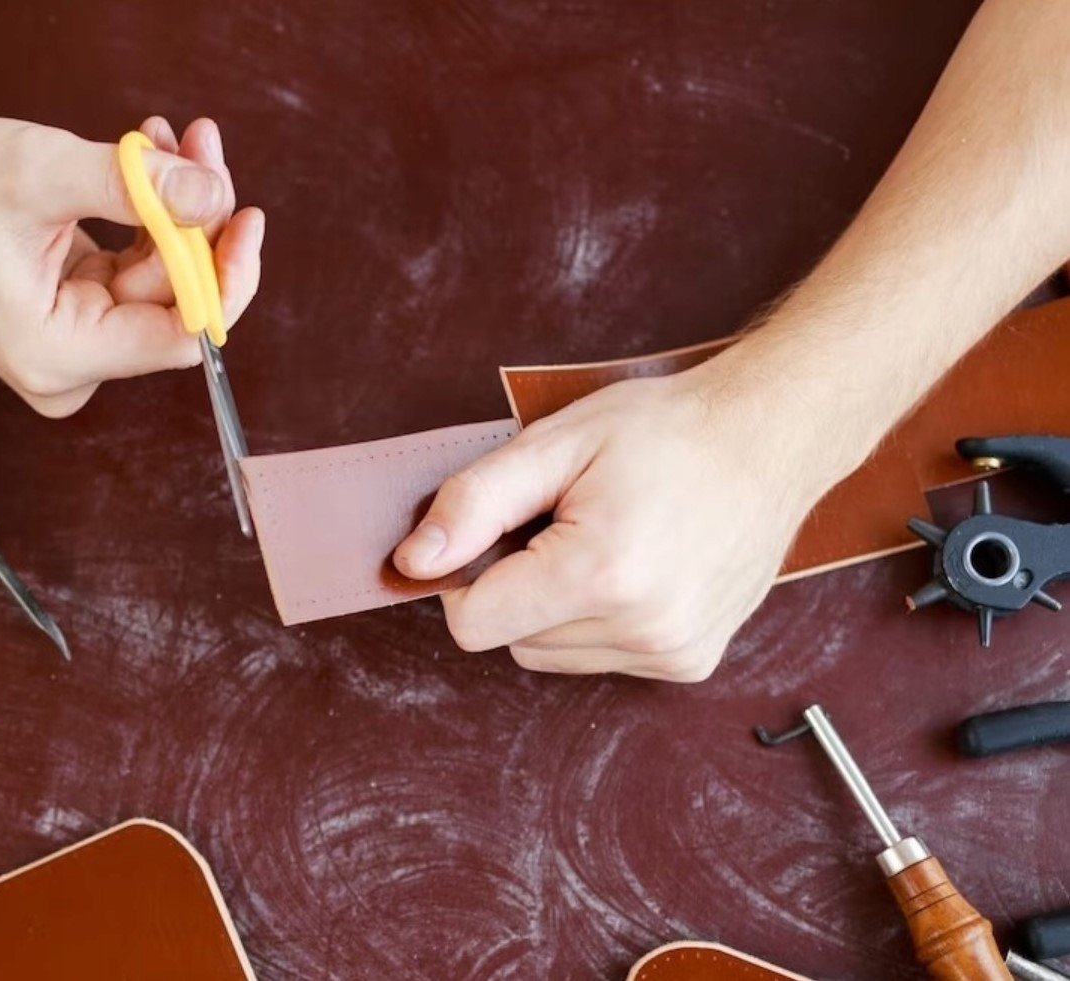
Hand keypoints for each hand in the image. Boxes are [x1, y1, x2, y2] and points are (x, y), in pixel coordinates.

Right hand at [0, 115, 263, 416]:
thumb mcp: (42, 174)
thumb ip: (132, 186)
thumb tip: (215, 195)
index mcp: (56, 355)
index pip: (179, 338)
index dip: (223, 277)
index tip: (245, 215)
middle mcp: (70, 365)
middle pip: (176, 304)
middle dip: (198, 220)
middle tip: (203, 146)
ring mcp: (76, 342)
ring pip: (163, 279)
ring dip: (176, 206)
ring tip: (170, 137)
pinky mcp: (80, 314)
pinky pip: (140, 269)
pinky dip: (152, 215)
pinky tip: (148, 159)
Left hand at [393, 366, 824, 681]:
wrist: (771, 436)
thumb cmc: (666, 431)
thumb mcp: (554, 443)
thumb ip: (472, 505)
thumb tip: (413, 563)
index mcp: (601, 573)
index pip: (473, 624)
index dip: (469, 575)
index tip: (502, 532)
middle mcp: (642, 628)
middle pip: (512, 640)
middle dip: (518, 584)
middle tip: (566, 522)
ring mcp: (671, 652)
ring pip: (552, 654)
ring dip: (557, 605)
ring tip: (606, 540)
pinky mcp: (689, 663)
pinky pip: (599, 657)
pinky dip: (598, 619)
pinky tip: (636, 566)